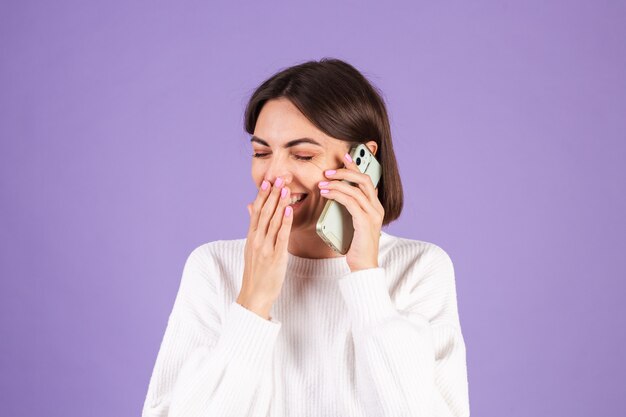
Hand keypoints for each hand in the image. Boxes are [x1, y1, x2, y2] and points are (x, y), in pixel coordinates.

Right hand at [238, 177, 293, 318]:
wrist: (254, 296)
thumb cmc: (256, 273)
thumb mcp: (251, 248)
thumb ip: (253, 227)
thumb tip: (250, 207)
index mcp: (251, 237)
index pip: (256, 211)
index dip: (262, 195)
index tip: (268, 181)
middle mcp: (256, 239)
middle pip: (264, 212)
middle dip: (272, 193)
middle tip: (278, 177)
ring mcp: (265, 247)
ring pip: (272, 220)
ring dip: (279, 203)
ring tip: (285, 188)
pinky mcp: (275, 256)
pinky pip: (281, 236)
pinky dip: (284, 222)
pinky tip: (288, 210)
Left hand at [318, 152, 383, 271]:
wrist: (363, 267)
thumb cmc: (356, 246)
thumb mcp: (353, 223)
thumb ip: (350, 209)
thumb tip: (336, 194)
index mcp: (375, 207)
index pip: (367, 180)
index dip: (356, 167)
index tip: (345, 157)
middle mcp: (377, 208)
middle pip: (364, 180)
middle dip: (346, 171)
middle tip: (329, 171)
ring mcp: (373, 215)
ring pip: (355, 189)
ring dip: (337, 183)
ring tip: (322, 183)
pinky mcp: (365, 222)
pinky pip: (350, 202)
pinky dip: (337, 194)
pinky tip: (326, 193)